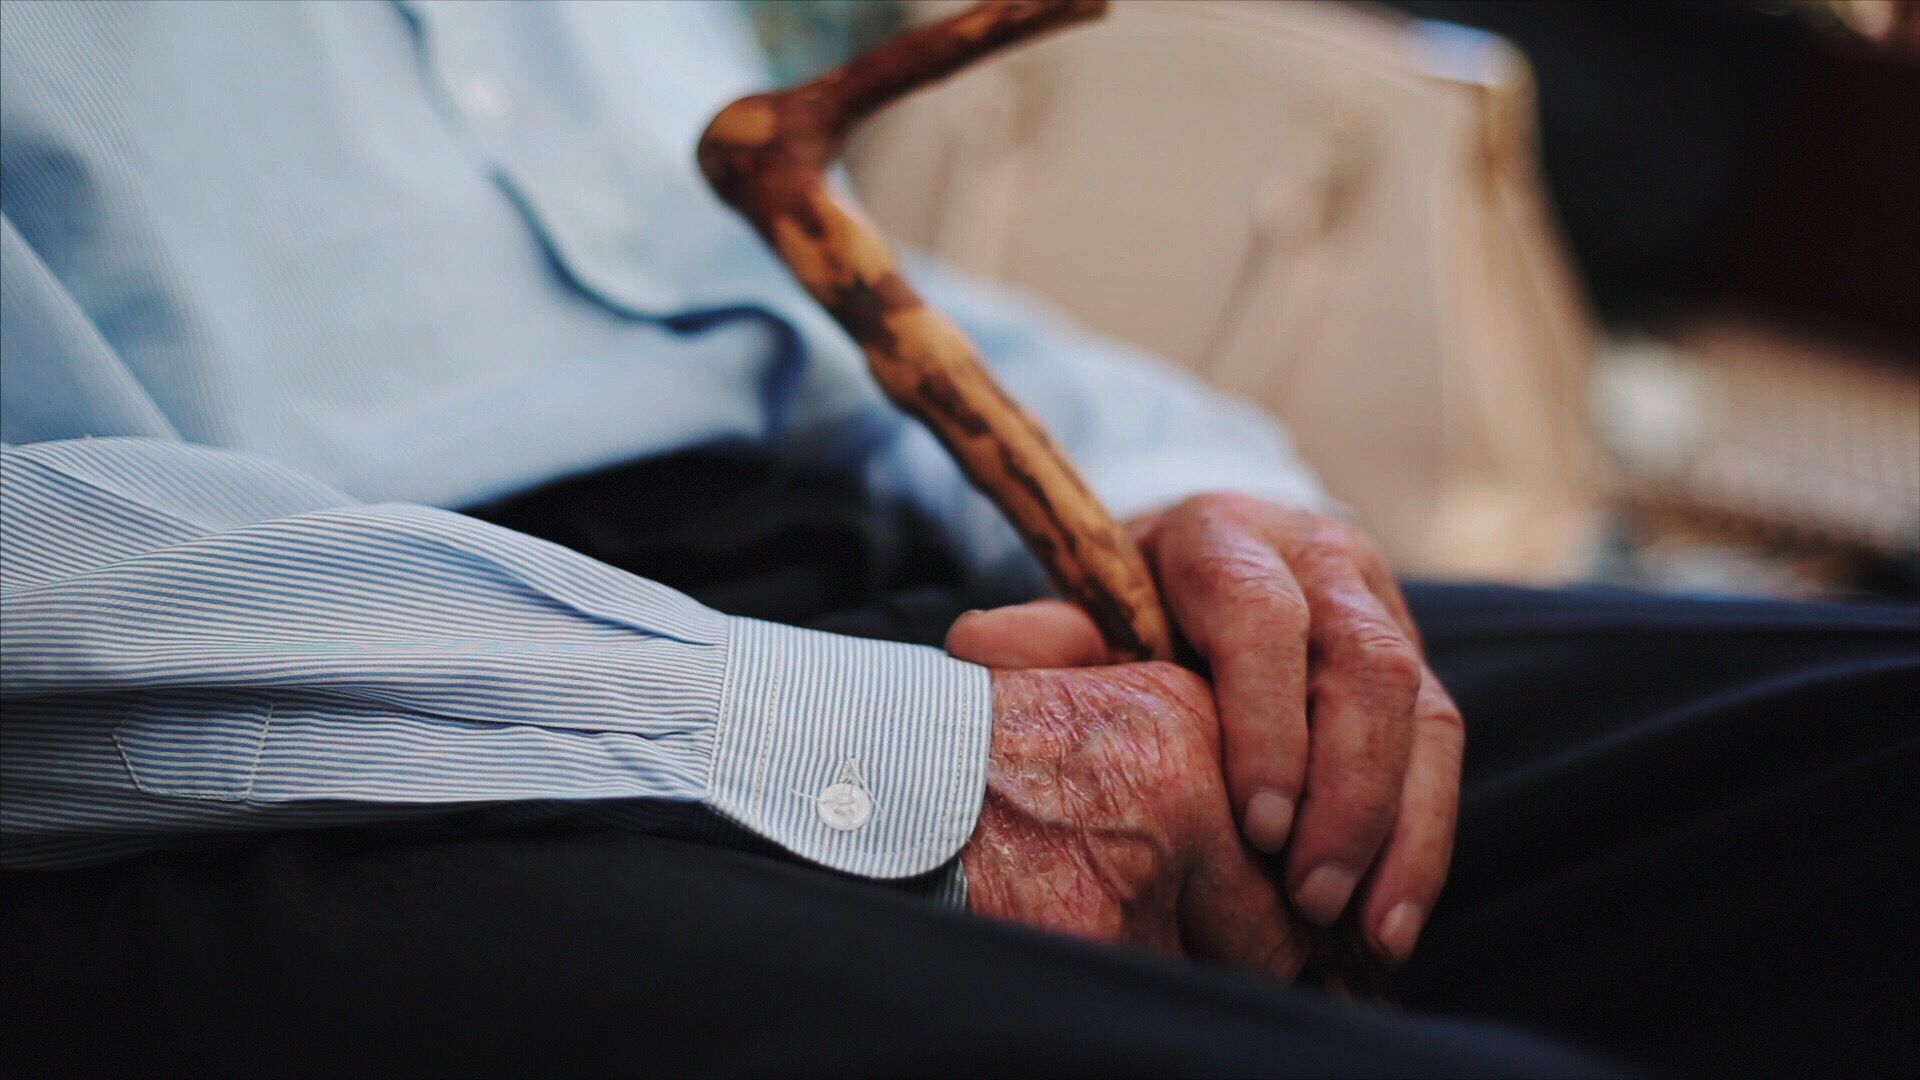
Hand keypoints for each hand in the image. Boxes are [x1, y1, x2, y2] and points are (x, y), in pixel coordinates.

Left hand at [948, 493, 1460, 966]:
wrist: (1204, 558)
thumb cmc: (1134, 597)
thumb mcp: (1088, 604)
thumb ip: (1051, 634)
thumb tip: (977, 644)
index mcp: (1227, 536)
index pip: (1263, 617)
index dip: (1268, 718)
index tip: (1258, 820)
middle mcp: (1322, 561)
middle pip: (1366, 667)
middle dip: (1347, 793)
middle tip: (1306, 894)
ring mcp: (1383, 610)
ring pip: (1423, 711)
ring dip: (1399, 830)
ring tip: (1364, 931)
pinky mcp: (1419, 664)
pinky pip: (1442, 748)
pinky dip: (1424, 841)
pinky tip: (1391, 921)